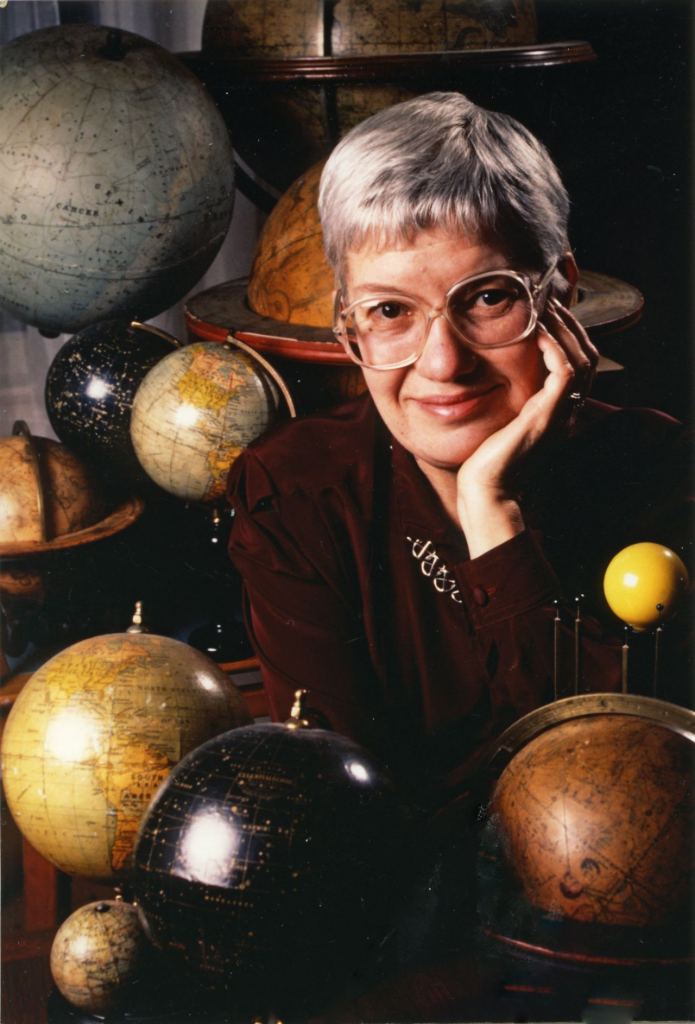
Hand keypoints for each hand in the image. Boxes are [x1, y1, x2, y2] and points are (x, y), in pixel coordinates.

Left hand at [456, 300, 597, 556]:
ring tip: (545, 309)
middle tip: (549, 301)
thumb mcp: (497, 420)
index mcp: (556, 410)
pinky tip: (538, 332)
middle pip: (588, 355)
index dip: (567, 334)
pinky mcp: (548, 416)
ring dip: (566, 329)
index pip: (578, 362)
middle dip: (571, 324)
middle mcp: (564, 411)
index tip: (546, 312)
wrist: (484, 490)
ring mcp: (560, 414)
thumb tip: (482, 370)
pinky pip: (566, 372)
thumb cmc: (484, 460)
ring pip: (584, 359)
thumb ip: (503, 398)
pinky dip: (555, 348)